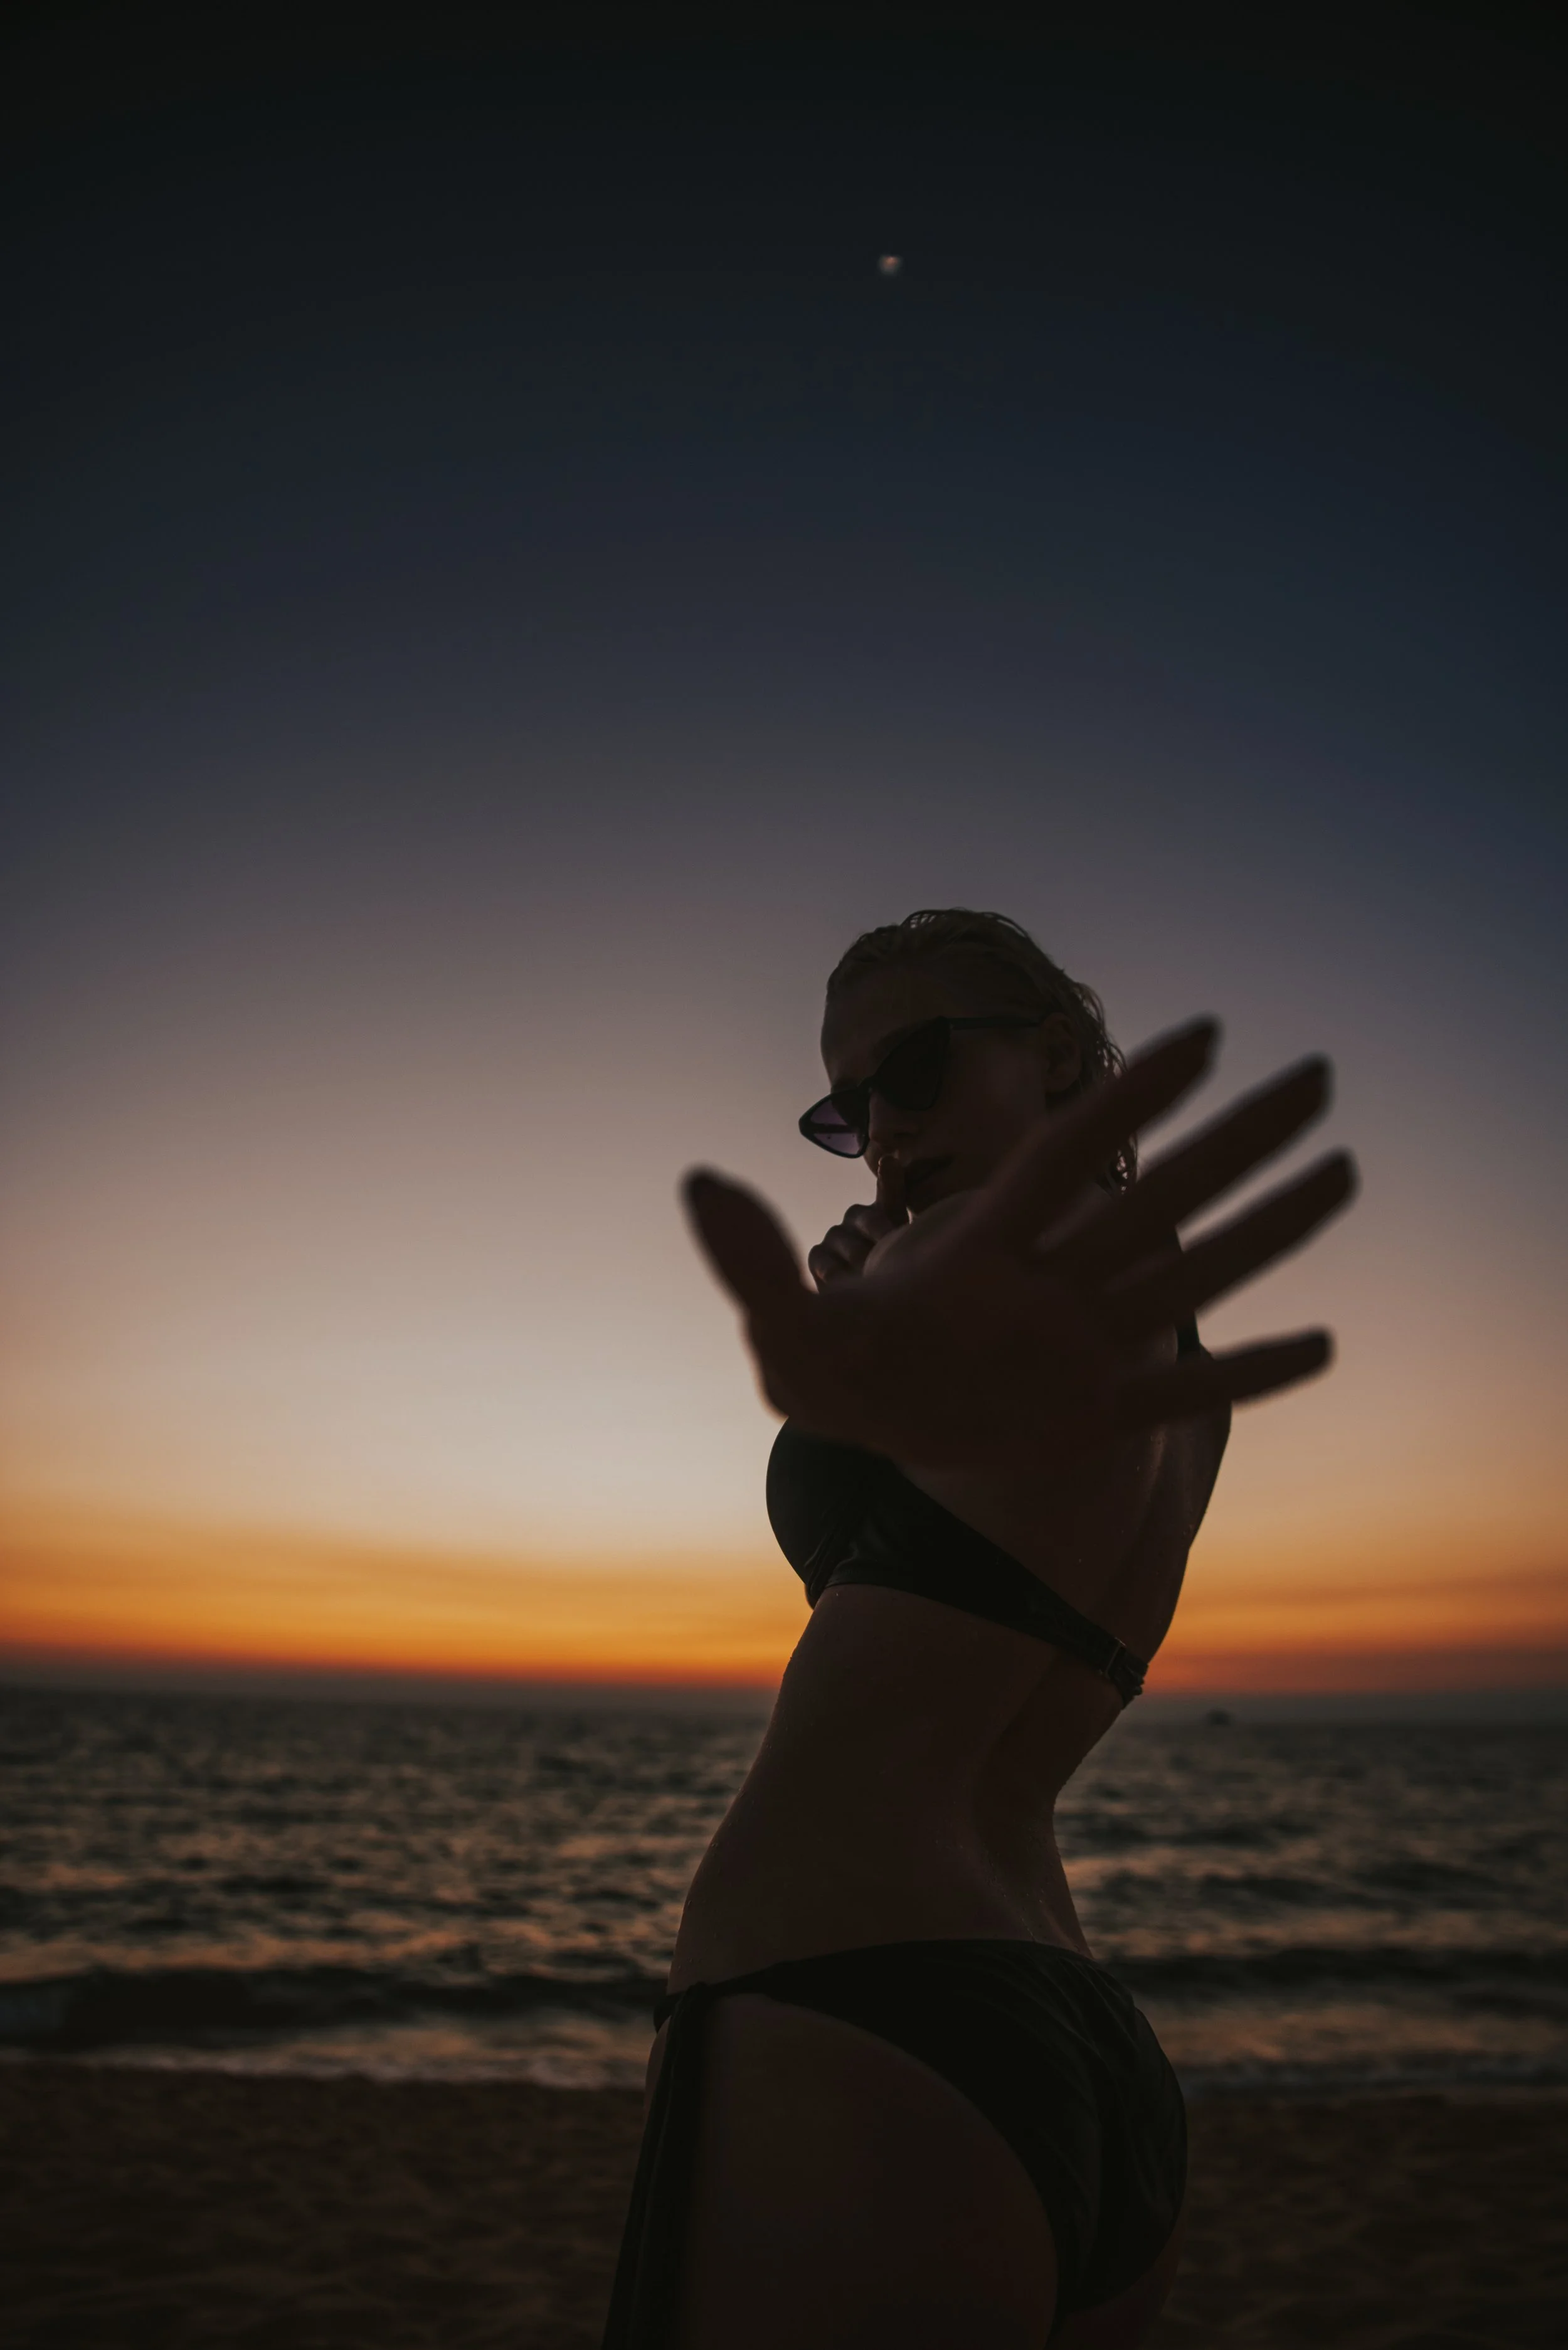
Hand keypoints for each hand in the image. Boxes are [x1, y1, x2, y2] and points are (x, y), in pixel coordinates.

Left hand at [682, 1021, 1356, 1470]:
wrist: (882, 1440)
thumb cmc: (837, 1372)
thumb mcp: (786, 1333)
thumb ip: (753, 1259)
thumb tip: (695, 1182)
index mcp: (983, 1251)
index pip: (1065, 1160)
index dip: (1130, 1101)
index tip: (1205, 1037)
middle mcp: (1049, 1284)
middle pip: (1157, 1200)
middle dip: (1234, 1140)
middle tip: (1318, 1076)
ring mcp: (1082, 1347)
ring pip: (1190, 1276)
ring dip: (1267, 1228)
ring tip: (1343, 1170)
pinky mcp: (1096, 1418)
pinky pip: (1184, 1393)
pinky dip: (1246, 1375)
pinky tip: (1322, 1346)